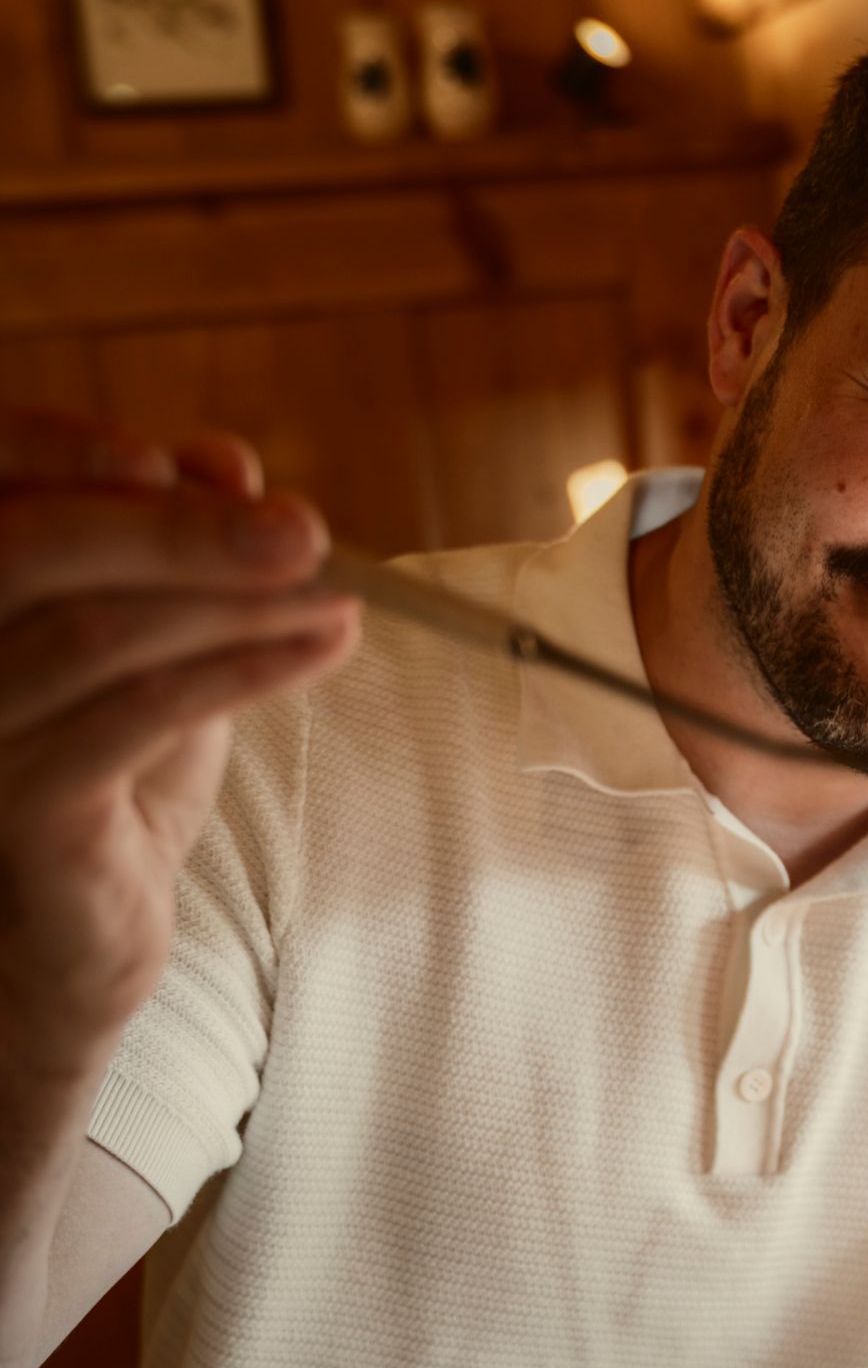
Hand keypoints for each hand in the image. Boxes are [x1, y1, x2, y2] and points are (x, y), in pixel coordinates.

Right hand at [0, 411, 357, 1081]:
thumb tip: (227, 463)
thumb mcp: (151, 631)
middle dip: (180, 528)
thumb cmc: (108, 754)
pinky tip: (320, 652)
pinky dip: (243, 671)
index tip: (196, 465)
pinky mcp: (16, 801)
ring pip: (97, 631)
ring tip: (336, 599)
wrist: (78, 917)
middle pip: (31, 545)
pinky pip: (137, 715)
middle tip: (305, 534)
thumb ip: (176, 536)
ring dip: (238, 605)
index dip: (72, 450)